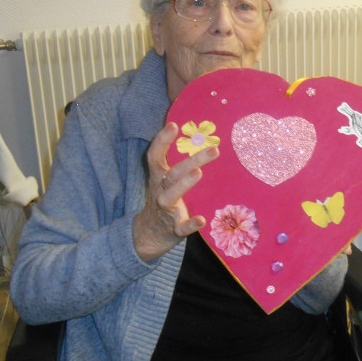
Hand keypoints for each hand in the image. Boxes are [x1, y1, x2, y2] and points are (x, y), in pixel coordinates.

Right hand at [133, 122, 219, 261]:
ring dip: (184, 184)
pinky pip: (181, 227)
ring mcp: (165, 210)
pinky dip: (190, 224)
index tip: (174, 125)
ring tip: (198, 172)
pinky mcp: (173, 229)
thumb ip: (176, 163)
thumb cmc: (163, 199)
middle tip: (213, 149)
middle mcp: (160, 191)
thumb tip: (199, 137)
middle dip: (191, 161)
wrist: (147, 235)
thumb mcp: (163, 181)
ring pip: (171, 196)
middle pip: (172, 174)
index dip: (162, 140)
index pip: (155, 156)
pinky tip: (201, 220)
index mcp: (158, 178)